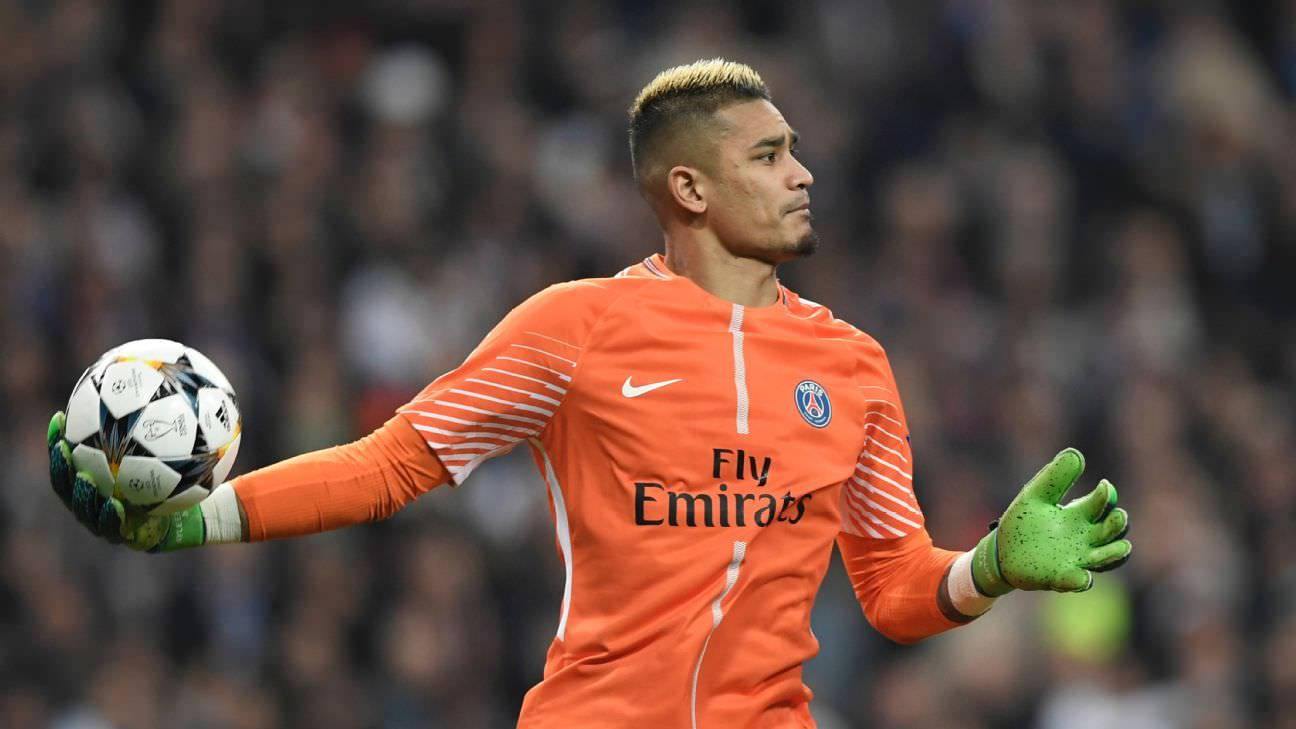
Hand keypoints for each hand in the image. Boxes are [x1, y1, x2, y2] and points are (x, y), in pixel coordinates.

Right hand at [48, 412, 203, 550]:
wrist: (194, 514)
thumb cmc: (177, 479)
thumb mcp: (172, 450)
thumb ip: (162, 425)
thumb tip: (162, 384)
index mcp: (99, 479)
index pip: (72, 459)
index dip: (60, 441)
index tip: (60, 417)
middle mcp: (97, 499)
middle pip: (68, 484)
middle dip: (61, 466)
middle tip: (62, 447)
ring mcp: (108, 520)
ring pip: (84, 509)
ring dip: (80, 493)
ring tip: (83, 477)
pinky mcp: (125, 537)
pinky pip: (113, 528)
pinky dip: (111, 517)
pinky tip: (115, 505)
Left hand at [971, 448, 1130, 595]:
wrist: (1002, 552)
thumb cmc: (1024, 522)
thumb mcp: (1036, 496)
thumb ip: (1055, 477)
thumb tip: (1076, 454)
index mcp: (1079, 515)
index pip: (1102, 504)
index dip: (1106, 497)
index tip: (1104, 487)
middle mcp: (1085, 537)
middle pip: (1113, 531)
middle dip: (1118, 524)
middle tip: (1118, 517)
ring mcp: (1077, 559)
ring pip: (1107, 557)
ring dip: (1113, 553)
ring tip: (1119, 547)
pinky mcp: (1063, 577)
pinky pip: (1079, 581)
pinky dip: (1082, 579)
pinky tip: (1081, 576)